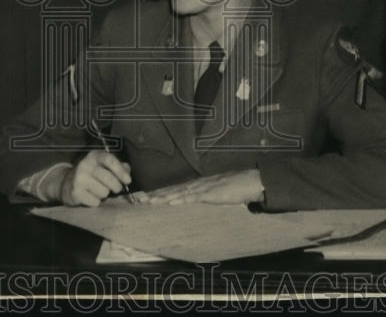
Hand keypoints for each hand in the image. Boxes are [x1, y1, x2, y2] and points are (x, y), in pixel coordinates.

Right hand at [54, 150, 132, 206]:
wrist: (66, 183)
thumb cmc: (91, 174)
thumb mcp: (103, 166)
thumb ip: (118, 166)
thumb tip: (127, 171)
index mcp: (95, 156)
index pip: (110, 160)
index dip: (121, 171)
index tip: (128, 180)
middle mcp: (85, 165)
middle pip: (109, 178)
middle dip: (116, 186)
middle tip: (116, 189)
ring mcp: (79, 178)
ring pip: (103, 192)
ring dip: (104, 194)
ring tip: (98, 190)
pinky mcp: (75, 192)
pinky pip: (95, 202)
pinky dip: (96, 201)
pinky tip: (90, 196)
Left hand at [133, 170, 264, 205]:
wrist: (249, 182)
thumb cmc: (233, 188)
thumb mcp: (214, 194)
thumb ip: (203, 197)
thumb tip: (192, 202)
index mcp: (195, 186)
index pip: (172, 190)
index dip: (157, 194)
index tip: (143, 198)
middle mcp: (195, 185)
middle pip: (170, 190)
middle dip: (153, 195)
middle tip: (136, 199)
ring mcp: (202, 188)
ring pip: (177, 193)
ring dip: (162, 198)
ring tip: (148, 201)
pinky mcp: (210, 193)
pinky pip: (193, 197)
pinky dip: (181, 199)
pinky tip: (171, 202)